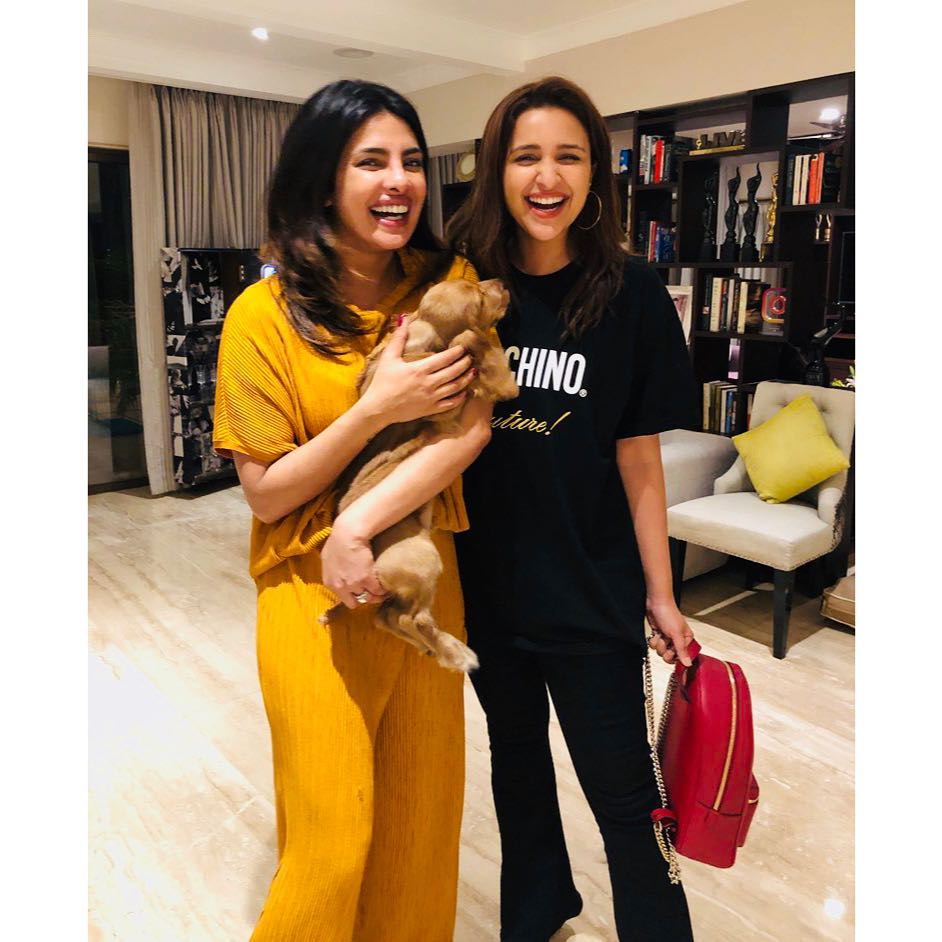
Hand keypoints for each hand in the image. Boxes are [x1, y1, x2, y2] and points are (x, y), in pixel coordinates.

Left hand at [320, 515, 386, 608]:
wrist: (348, 534)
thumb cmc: (337, 541)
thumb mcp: (328, 558)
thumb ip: (332, 569)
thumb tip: (337, 571)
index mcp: (330, 582)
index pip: (342, 598)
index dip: (352, 595)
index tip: (358, 590)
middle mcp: (341, 587)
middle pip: (354, 602)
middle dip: (362, 597)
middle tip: (370, 591)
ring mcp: (354, 585)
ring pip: (368, 597)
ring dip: (374, 594)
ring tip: (381, 590)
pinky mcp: (367, 580)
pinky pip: (378, 590)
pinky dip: (382, 588)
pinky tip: (386, 585)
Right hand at [358, 320, 475, 424]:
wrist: (378, 409)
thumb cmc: (382, 382)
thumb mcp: (389, 358)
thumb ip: (398, 338)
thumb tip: (404, 317)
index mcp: (420, 369)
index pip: (445, 358)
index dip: (456, 352)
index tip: (463, 348)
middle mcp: (429, 383)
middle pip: (454, 372)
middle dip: (465, 364)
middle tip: (470, 358)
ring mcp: (431, 398)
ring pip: (456, 387)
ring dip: (466, 379)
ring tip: (473, 371)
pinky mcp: (431, 409)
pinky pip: (451, 403)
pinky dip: (460, 397)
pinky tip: (465, 392)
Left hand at [646, 598, 694, 666]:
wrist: (657, 603)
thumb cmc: (669, 614)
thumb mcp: (676, 634)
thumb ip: (681, 650)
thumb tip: (688, 664)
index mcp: (687, 639)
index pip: (682, 657)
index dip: (675, 656)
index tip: (671, 650)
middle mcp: (678, 640)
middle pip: (670, 656)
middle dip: (665, 649)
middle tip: (665, 640)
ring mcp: (667, 638)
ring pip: (661, 652)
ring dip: (658, 644)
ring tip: (661, 634)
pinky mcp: (659, 636)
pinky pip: (654, 646)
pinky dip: (653, 640)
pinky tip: (656, 632)